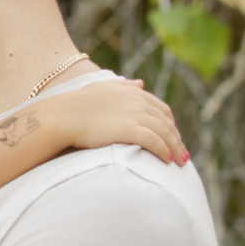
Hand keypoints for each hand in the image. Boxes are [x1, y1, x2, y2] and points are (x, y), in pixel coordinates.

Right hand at [34, 78, 187, 165]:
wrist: (62, 116)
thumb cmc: (76, 104)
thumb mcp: (102, 88)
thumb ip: (123, 85)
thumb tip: (141, 84)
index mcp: (133, 92)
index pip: (161, 109)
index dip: (170, 124)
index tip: (173, 136)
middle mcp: (138, 101)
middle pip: (167, 122)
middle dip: (177, 138)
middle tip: (182, 154)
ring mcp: (135, 115)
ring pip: (164, 133)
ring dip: (175, 148)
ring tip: (180, 162)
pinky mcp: (129, 130)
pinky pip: (154, 141)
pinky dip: (163, 150)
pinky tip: (167, 160)